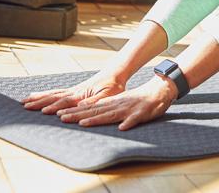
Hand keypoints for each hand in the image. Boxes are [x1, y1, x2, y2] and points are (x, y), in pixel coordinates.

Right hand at [21, 71, 126, 114]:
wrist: (115, 73)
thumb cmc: (114, 85)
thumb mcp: (108, 95)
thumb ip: (95, 101)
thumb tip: (80, 107)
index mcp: (82, 94)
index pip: (66, 101)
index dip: (55, 107)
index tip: (44, 111)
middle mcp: (74, 92)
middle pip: (54, 96)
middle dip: (39, 102)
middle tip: (24, 105)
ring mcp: (73, 90)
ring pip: (52, 94)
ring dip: (39, 98)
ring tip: (25, 101)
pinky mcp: (74, 90)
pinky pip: (56, 92)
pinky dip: (46, 94)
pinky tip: (39, 96)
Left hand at [56, 74, 176, 130]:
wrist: (158, 90)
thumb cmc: (138, 99)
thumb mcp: (119, 102)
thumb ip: (105, 107)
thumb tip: (86, 111)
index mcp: (111, 103)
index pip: (90, 109)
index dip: (75, 112)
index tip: (60, 116)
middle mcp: (117, 105)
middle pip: (95, 112)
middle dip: (78, 116)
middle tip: (62, 118)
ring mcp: (129, 109)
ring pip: (111, 114)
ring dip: (97, 119)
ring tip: (83, 123)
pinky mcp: (142, 113)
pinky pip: (135, 119)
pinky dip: (129, 123)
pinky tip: (122, 128)